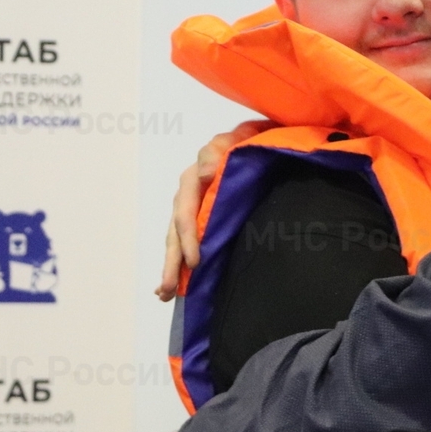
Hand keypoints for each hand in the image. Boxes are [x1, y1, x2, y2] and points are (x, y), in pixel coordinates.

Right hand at [156, 119, 272, 300]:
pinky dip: (178, 264)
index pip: (185, 211)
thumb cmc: (252, 141)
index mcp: (195, 178)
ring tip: (164, 293)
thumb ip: (219, 150)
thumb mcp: (239, 138)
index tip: (196, 262)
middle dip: (172, 261)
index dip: (189, 238)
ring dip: (171, 267)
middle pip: (176, 232)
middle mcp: (189, 195)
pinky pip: (186, 242)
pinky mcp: (202, 219)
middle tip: (168, 288)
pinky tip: (172, 288)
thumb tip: (205, 172)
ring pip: (176, 240)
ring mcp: (194, 208)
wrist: (266, 144)